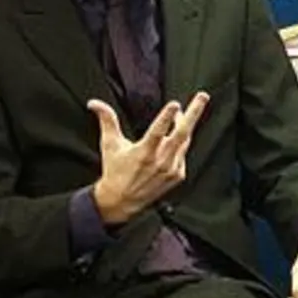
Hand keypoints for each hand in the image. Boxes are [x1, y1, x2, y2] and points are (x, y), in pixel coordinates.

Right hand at [89, 92, 209, 224]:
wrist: (122, 200)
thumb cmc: (115, 170)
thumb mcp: (109, 145)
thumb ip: (107, 121)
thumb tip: (95, 103)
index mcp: (144, 152)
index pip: (157, 131)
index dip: (166, 117)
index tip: (175, 104)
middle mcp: (160, 161)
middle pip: (182, 133)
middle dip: (194, 113)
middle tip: (203, 97)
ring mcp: (171, 169)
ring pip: (185, 141)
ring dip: (186, 125)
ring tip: (185, 113)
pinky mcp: (177, 175)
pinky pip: (183, 154)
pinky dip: (181, 144)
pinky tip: (175, 138)